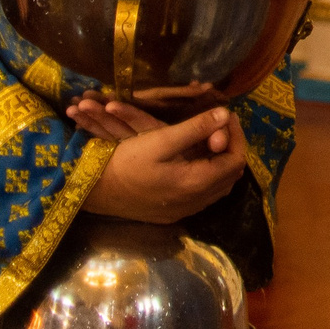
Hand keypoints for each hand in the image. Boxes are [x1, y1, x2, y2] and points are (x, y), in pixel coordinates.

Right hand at [71, 100, 244, 223]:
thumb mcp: (159, 139)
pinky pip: (202, 195)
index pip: (235, 160)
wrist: (94, 192)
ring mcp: (183, 211)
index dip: (235, 135)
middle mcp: (194, 202)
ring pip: (218, 187)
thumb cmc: (125, 162)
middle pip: (230, 176)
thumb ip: (195, 128)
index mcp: (195, 183)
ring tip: (209, 137)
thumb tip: (225, 114)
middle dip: (230, 147)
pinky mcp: (172, 214)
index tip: (225, 115)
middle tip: (219, 124)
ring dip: (219, 162)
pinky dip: (207, 175)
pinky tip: (194, 159)